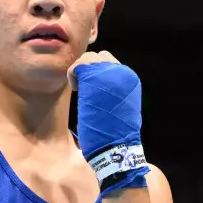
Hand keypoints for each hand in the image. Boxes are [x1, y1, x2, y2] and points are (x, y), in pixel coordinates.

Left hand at [67, 51, 149, 195]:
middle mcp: (123, 73)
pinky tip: (75, 88)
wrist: (116, 145)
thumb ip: (114, 93)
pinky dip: (72, 73)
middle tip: (83, 88)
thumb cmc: (116, 134)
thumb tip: (102, 89)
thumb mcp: (120, 107)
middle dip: (88, 69)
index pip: (111, 63)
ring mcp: (109, 74)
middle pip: (100, 56)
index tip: (93, 91)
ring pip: (89, 58)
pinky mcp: (96, 78)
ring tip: (79, 89)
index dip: (98, 73)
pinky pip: (79, 64)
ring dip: (80, 70)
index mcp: (130, 79)